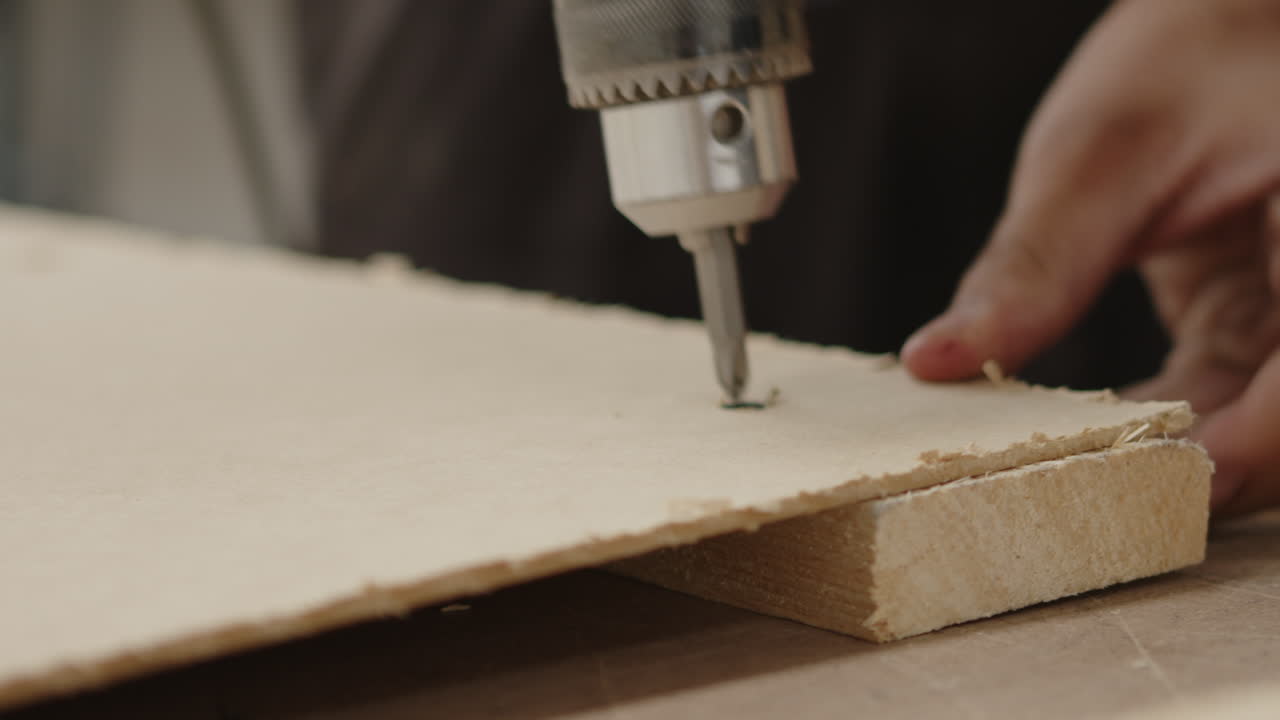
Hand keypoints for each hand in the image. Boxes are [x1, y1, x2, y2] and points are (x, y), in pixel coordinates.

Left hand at [900, 0, 1279, 514]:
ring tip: (1068, 473)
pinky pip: (1231, 399)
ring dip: (1176, 453)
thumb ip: (1034, 268)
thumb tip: (939, 361)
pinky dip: (1165, 423)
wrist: (1227, 23)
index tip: (1156, 486)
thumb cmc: (1188, 53)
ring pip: (1264, 420)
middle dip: (1208, 466)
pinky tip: (1091, 438)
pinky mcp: (1266, 324)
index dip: (1255, 444)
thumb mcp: (1099, 153)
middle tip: (1090, 499)